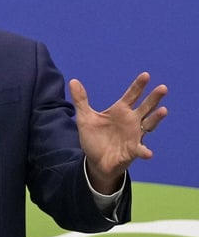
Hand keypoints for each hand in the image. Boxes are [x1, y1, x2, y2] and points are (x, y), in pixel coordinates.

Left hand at [70, 72, 167, 192]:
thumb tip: (73, 81)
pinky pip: (141, 150)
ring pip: (149, 124)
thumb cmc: (94, 138)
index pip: (131, 95)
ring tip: (163, 111)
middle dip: (154, 98)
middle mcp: (131, 121)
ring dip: (156, 118)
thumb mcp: (85, 118)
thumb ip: (81, 100)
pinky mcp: (133, 150)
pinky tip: (148, 153)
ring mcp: (135, 135)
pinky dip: (144, 151)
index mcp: (120, 111)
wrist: (96, 161)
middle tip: (163, 88)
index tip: (146, 75)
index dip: (138, 86)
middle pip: (145, 107)